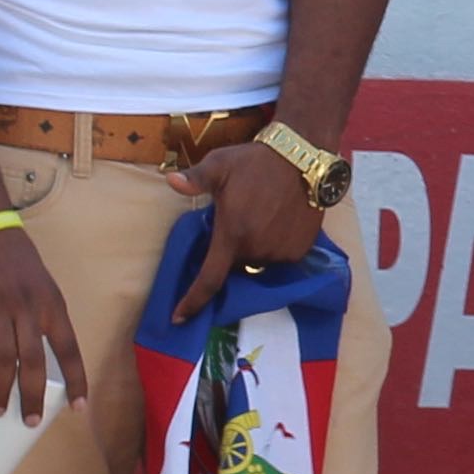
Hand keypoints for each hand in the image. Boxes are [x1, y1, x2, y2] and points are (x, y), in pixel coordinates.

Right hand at [0, 219, 84, 424]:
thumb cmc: (14, 259)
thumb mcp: (41, 285)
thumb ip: (41, 317)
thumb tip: (34, 359)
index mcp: (51, 304)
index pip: (69, 349)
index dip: (76, 380)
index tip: (78, 407)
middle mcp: (27, 308)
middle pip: (33, 363)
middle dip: (32, 398)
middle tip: (30, 422)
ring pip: (1, 360)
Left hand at [176, 137, 323, 310]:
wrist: (303, 156)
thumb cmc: (255, 161)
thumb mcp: (219, 165)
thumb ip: (195, 178)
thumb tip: (171, 181)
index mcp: (232, 235)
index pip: (209, 280)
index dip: (193, 302)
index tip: (180, 317)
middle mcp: (257, 251)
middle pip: (235, 267)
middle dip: (230, 253)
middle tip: (235, 226)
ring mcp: (281, 252)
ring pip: (259, 263)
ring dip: (254, 250)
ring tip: (258, 221)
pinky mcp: (300, 250)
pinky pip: (280, 258)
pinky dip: (274, 247)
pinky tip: (277, 223)